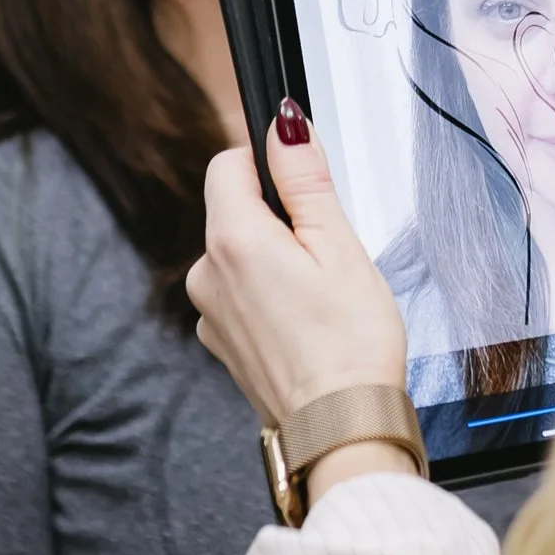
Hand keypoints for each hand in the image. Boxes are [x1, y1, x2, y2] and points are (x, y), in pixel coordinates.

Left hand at [188, 108, 406, 430]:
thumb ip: (305, 179)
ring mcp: (210, 314)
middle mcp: (206, 275)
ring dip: (276, 260)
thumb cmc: (349, 346)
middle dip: (280, 218)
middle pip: (235, 210)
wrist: (340, 429)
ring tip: (323, 298)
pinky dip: (270, 298)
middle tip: (330, 256)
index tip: (305, 182)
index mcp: (231, 240)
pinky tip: (307, 324)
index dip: (269, 162)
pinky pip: (242, 296)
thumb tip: (284, 126)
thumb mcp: (340, 246)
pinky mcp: (222, 344)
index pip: (227, 163)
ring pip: (240, 255)